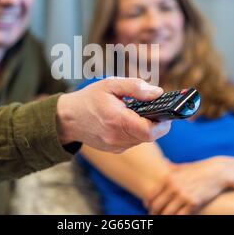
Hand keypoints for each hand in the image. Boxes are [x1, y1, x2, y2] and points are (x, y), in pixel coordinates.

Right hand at [56, 77, 170, 152]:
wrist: (67, 119)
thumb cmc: (89, 99)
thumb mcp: (110, 85)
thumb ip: (135, 87)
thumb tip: (157, 92)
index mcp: (118, 121)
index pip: (151, 131)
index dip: (163, 123)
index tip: (167, 113)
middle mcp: (117, 137)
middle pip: (149, 135)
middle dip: (155, 123)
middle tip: (154, 108)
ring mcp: (115, 146)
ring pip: (141, 139)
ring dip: (144, 127)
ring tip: (137, 112)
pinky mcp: (114, 149)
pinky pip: (132, 142)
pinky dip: (134, 132)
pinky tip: (126, 120)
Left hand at [145, 157, 230, 214]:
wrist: (218, 171)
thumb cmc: (200, 169)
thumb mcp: (184, 166)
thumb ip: (172, 167)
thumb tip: (164, 161)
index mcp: (169, 178)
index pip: (151, 194)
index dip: (148, 203)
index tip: (148, 207)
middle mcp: (174, 186)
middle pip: (157, 205)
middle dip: (154, 213)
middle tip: (154, 216)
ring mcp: (183, 195)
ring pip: (167, 213)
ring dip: (164, 217)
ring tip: (164, 218)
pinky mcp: (194, 202)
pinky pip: (181, 215)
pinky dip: (177, 218)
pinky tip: (177, 218)